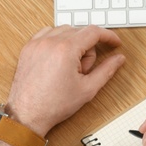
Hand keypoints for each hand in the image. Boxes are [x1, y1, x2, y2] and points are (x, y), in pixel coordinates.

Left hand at [6, 25, 124, 133]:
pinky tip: (59, 58)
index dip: (108, 36)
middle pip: (80, 32)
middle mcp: (50, 42)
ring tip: (70, 66)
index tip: (114, 42)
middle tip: (84, 70)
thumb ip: (107, 70)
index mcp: (66, 50)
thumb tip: (119, 59)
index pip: (94, 32)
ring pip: (64, 31)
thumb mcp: (87, 89)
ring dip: (73, 43)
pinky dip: (57, 41)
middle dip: (88, 49)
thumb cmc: (53, 105)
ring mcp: (37, 44)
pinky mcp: (28, 48)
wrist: (27, 114)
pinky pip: (47, 33)